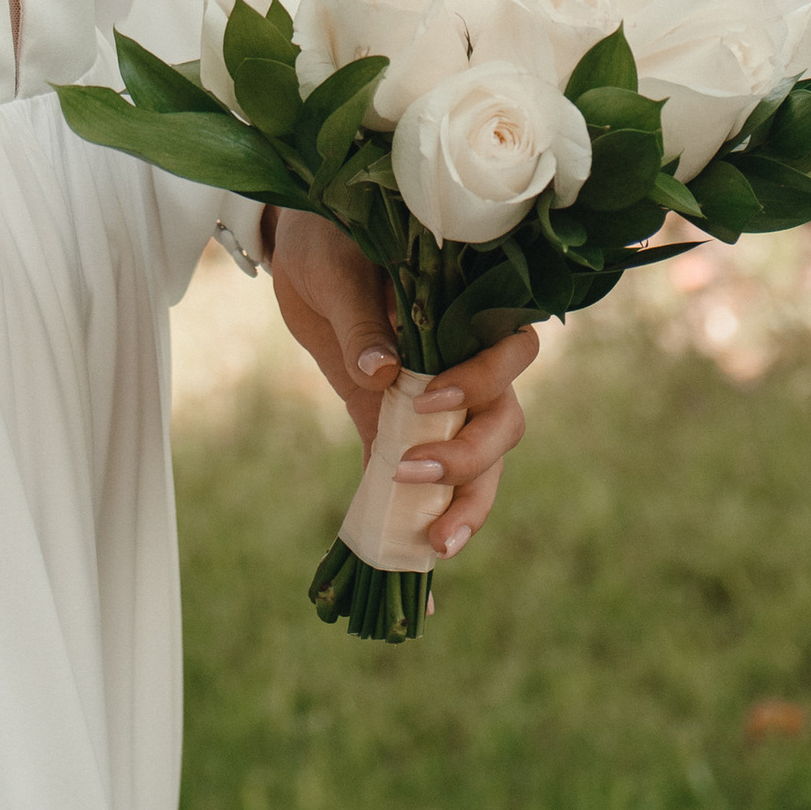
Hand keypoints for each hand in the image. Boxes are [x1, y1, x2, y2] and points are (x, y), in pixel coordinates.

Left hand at [265, 208, 537, 560]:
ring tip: (437, 546)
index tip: (427, 395)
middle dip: (472, 459)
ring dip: (466, 503)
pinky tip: (419, 568)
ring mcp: (435, 401)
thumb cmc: (329, 241)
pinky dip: (421, 523)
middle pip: (503, 421)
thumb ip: (362, 319)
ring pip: (480, 459)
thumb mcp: (338, 270)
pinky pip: (422, 479)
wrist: (300, 250)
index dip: (482, 384)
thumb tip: (381, 372)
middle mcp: (464, 361)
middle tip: (414, 472)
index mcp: (465, 313)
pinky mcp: (393, 425)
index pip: (510, 355)